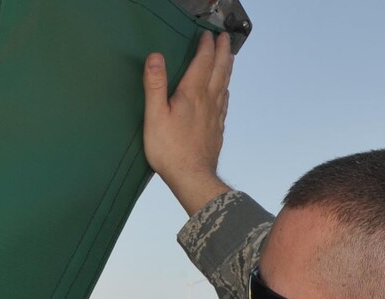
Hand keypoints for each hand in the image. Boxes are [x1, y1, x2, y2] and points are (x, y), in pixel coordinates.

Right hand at [143, 30, 234, 214]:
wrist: (192, 177)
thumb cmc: (170, 149)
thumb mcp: (155, 115)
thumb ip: (155, 85)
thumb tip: (156, 57)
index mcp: (192, 94)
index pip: (203, 62)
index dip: (206, 47)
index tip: (208, 35)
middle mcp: (208, 101)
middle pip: (219, 70)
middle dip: (223, 52)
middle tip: (226, 38)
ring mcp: (215, 116)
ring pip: (224, 85)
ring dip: (227, 68)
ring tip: (229, 58)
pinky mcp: (216, 129)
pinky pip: (224, 104)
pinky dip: (225, 91)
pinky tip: (224, 92)